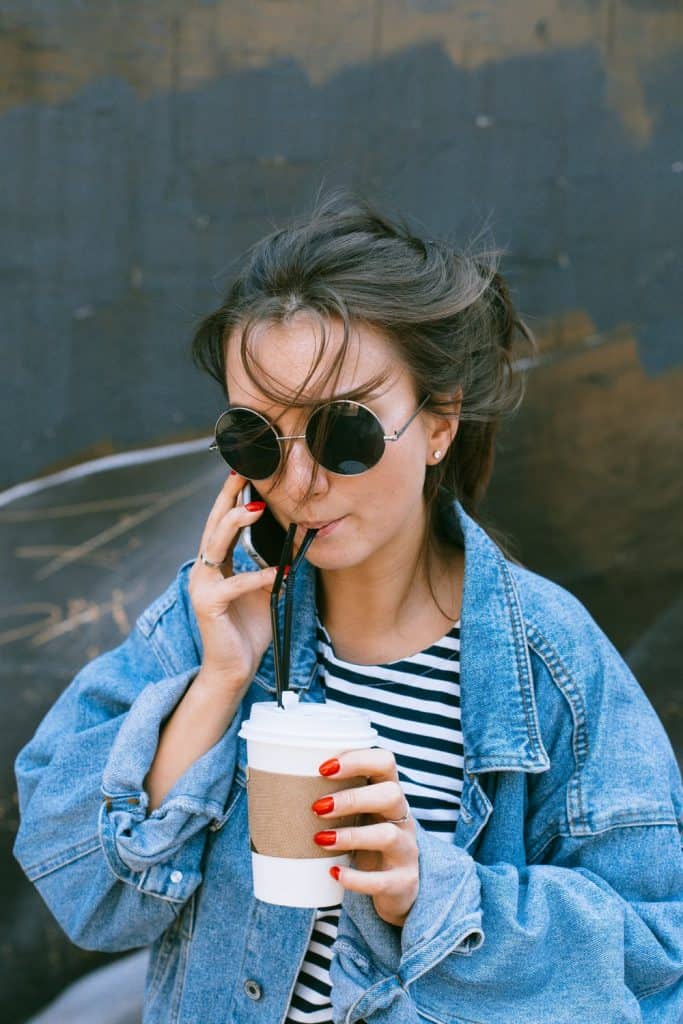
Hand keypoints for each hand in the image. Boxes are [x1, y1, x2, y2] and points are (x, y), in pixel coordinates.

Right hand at [188, 472, 278, 689]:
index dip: (232, 498)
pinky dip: (258, 577)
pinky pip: (235, 584)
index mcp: (216, 564)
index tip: (243, 472)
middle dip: (228, 497)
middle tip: (242, 473)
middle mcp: (204, 569)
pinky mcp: (209, 605)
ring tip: (256, 507)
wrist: (235, 669)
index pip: (222, 523)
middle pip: (214, 524)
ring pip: (215, 544)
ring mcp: (202, 586)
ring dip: (236, 523)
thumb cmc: (249, 630)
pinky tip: (279, 574)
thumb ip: (269, 565)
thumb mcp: (264, 590)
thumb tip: (291, 540)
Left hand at [312, 748, 418, 927]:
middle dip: (353, 797)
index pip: (385, 762)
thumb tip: (265, 780)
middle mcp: (402, 817)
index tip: (323, 767)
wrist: (397, 888)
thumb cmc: (365, 840)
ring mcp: (406, 850)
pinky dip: (356, 878)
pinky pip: (382, 880)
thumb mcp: (357, 816)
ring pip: (387, 835)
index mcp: (388, 793)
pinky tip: (334, 873)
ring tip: (320, 839)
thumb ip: (330, 797)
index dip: (358, 759)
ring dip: (351, 835)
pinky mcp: (402, 882)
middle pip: (391, 794)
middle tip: (317, 806)